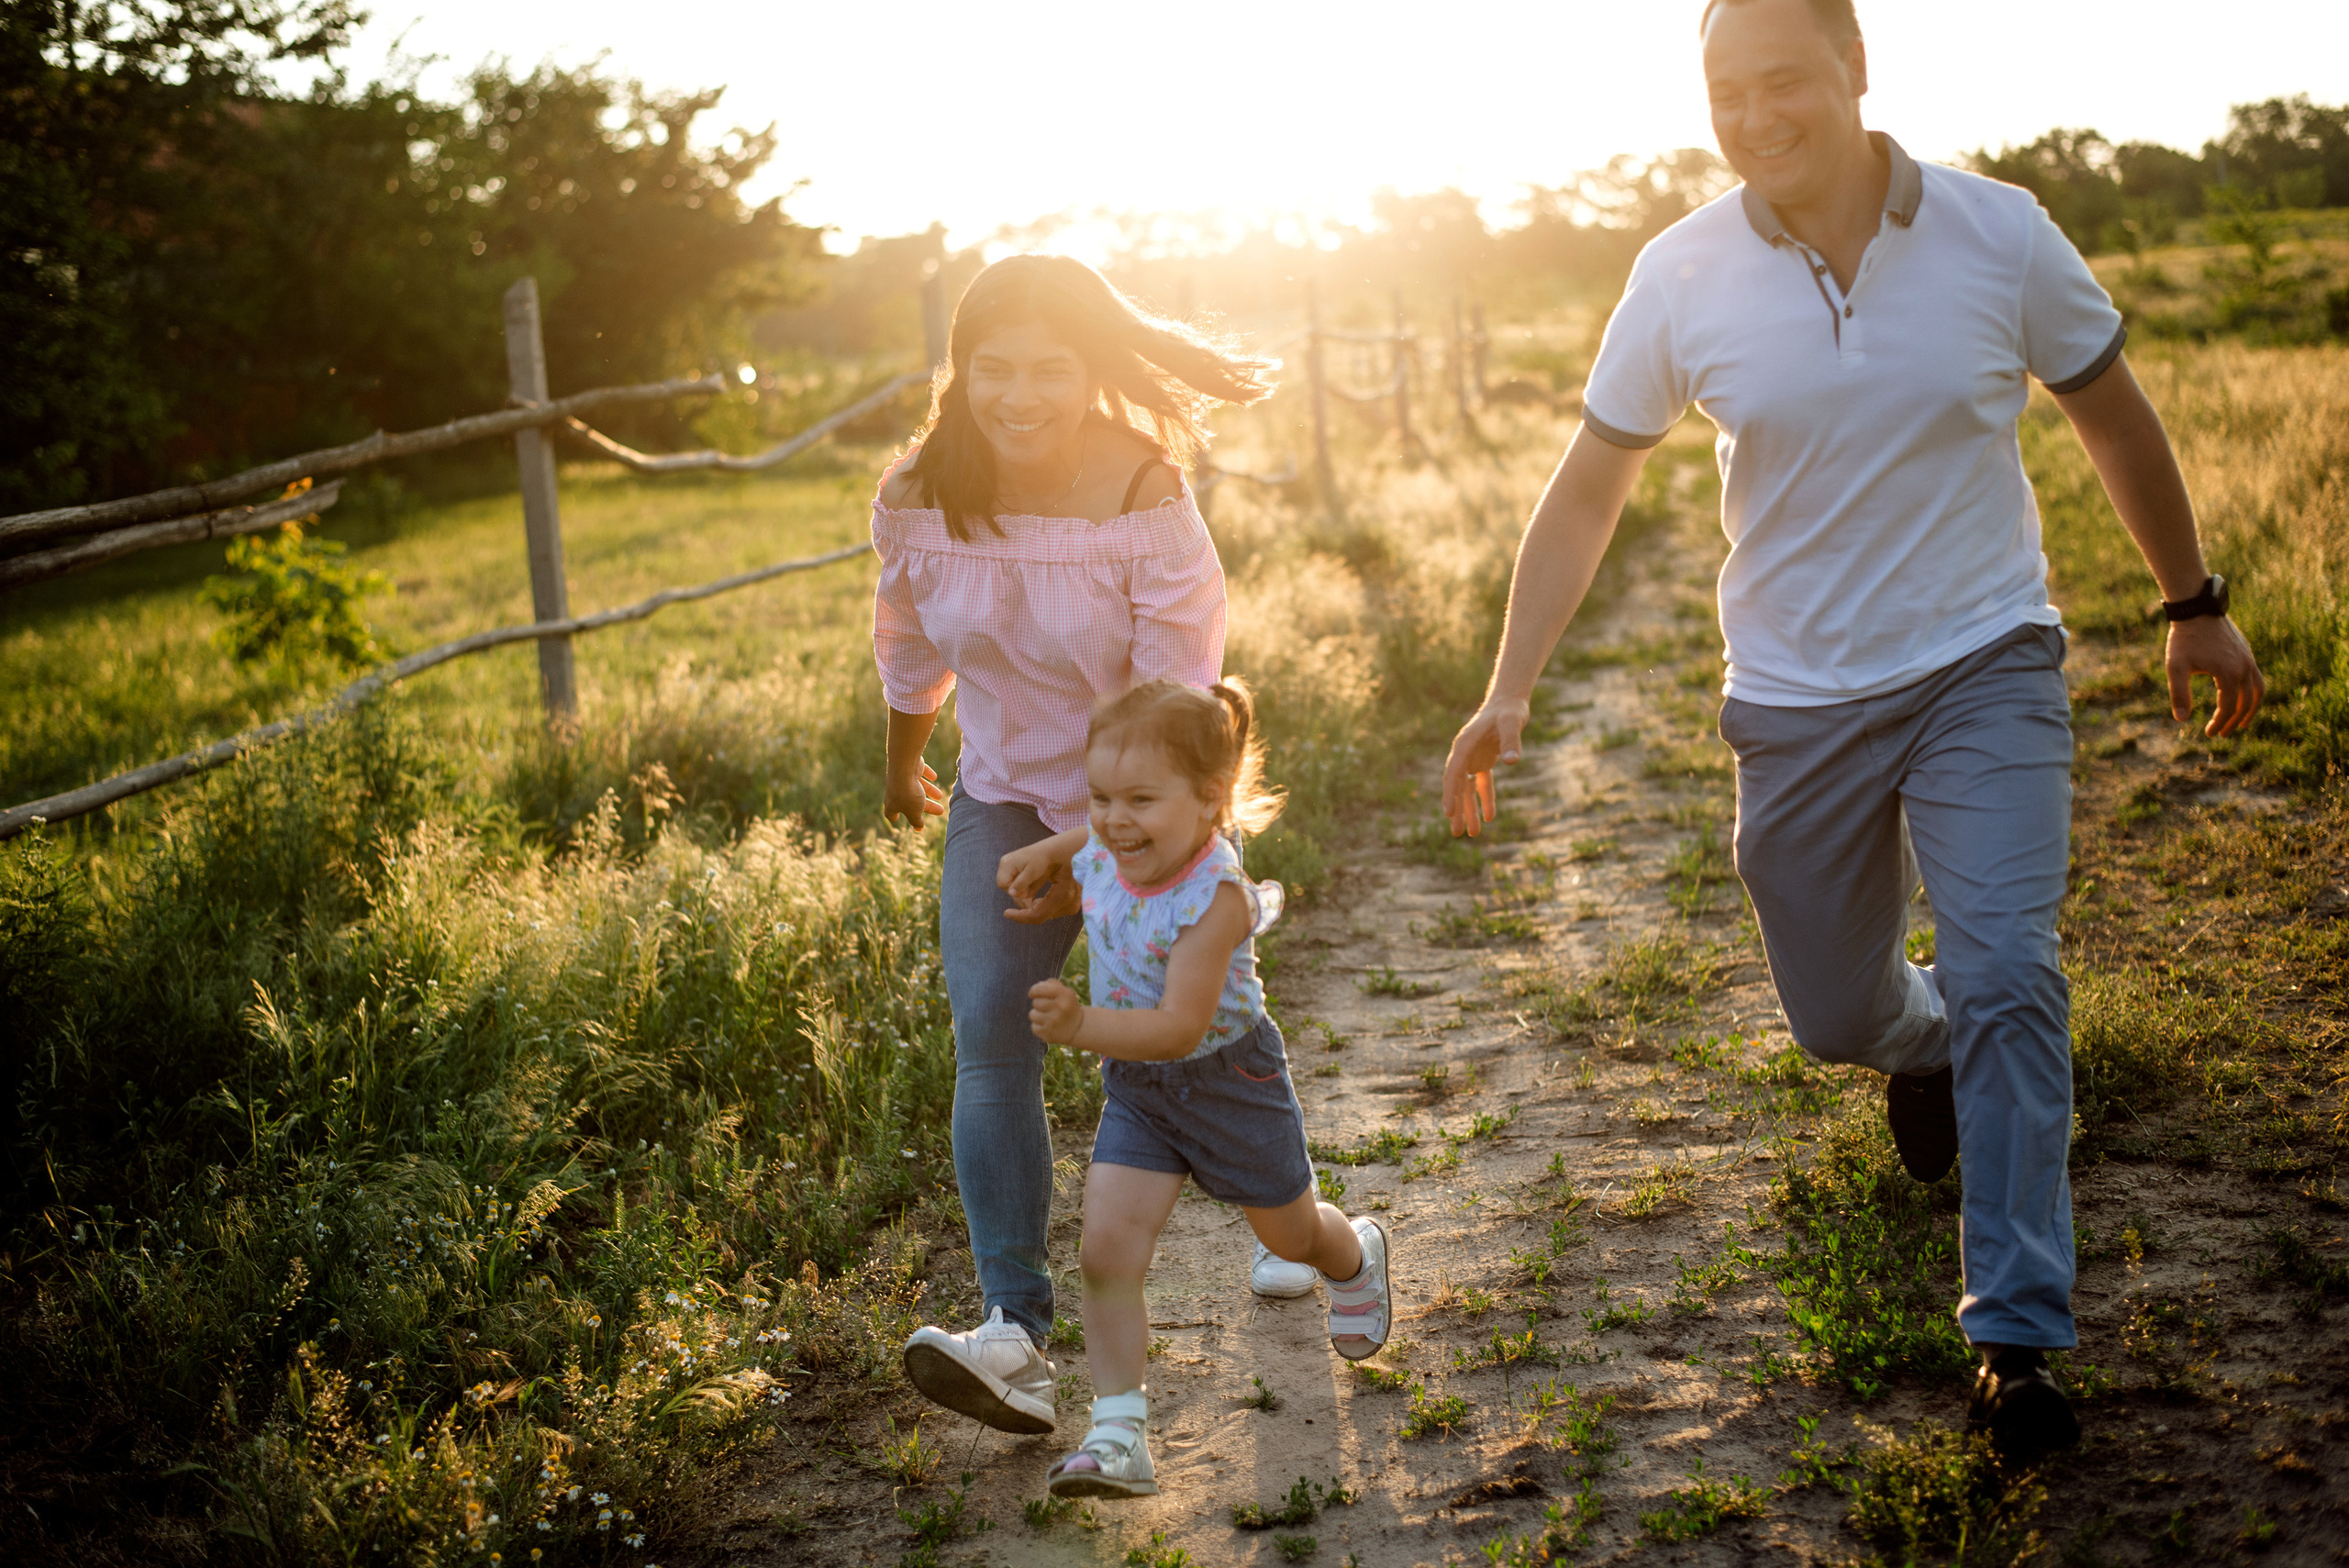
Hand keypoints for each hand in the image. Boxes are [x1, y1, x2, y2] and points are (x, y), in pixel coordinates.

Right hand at [884, 760, 947, 830]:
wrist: (905, 767)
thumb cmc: (908, 793)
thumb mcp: (914, 812)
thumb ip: (916, 820)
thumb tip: (918, 828)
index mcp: (893, 804)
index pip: (891, 813)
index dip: (895, 817)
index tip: (898, 819)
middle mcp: (895, 791)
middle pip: (911, 801)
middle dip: (926, 807)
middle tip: (939, 811)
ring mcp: (901, 778)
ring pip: (917, 786)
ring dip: (929, 791)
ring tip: (940, 795)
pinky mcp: (909, 766)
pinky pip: (919, 771)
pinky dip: (927, 774)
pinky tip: (934, 777)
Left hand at [998, 842, 1080, 924]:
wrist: (1077, 848)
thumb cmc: (1056, 853)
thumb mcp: (1036, 864)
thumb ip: (1023, 881)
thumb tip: (1012, 893)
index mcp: (1063, 894)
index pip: (1037, 915)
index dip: (1019, 916)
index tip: (1007, 912)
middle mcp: (1070, 903)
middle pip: (1040, 915)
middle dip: (1024, 907)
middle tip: (1016, 894)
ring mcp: (1074, 905)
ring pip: (1045, 913)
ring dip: (1032, 905)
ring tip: (1027, 890)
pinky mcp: (1074, 904)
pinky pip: (1052, 909)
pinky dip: (1041, 903)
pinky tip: (1036, 894)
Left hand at [1028, 979, 1083, 1044]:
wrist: (1078, 1028)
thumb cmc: (1067, 1006)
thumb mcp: (1065, 992)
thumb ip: (1051, 984)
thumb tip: (1036, 988)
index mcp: (1065, 994)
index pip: (1040, 989)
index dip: (1034, 991)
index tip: (1033, 994)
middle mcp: (1060, 1007)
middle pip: (1035, 1002)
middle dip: (1039, 1004)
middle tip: (1048, 1008)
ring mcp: (1054, 1021)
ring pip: (1032, 1014)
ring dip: (1037, 1015)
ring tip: (1048, 1017)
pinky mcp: (1048, 1034)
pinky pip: (1034, 1027)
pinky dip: (1039, 1027)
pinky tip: (1048, 1026)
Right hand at [1440, 698, 1529, 835]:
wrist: (1509, 701)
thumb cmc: (1509, 710)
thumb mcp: (1512, 722)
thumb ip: (1512, 741)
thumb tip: (1513, 761)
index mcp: (1464, 744)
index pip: (1453, 773)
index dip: (1450, 793)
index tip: (1449, 813)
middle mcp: (1464, 753)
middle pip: (1456, 785)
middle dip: (1456, 809)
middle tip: (1456, 832)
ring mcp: (1472, 758)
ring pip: (1466, 789)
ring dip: (1468, 810)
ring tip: (1471, 834)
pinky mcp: (1483, 761)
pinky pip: (1481, 784)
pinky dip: (1484, 799)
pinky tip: (1489, 818)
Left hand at [2166, 616, 2264, 737]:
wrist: (2197, 609)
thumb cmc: (2184, 639)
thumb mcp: (2176, 667)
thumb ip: (2179, 693)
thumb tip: (2182, 720)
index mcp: (2229, 674)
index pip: (2228, 708)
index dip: (2220, 724)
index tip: (2210, 734)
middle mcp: (2244, 667)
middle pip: (2247, 702)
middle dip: (2235, 721)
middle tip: (2222, 733)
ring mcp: (2248, 658)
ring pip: (2258, 690)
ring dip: (2251, 708)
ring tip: (2242, 722)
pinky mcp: (2246, 652)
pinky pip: (2256, 677)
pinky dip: (2251, 692)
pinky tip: (2239, 696)